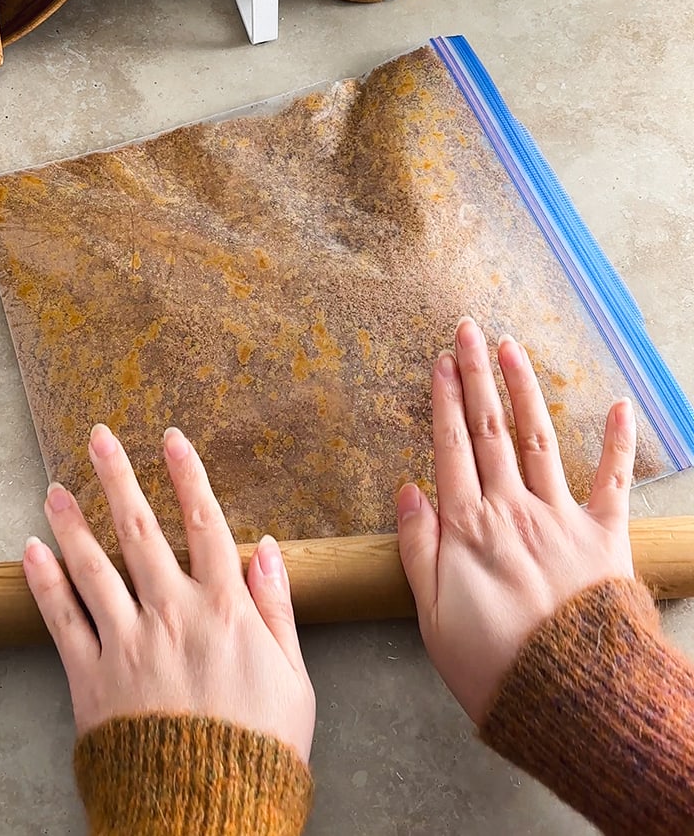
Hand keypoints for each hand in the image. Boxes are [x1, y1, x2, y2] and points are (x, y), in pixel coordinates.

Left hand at [23, 424, 315, 759]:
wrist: (208, 809)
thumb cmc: (260, 749)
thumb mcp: (294, 679)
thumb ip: (277, 609)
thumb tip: (265, 549)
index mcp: (225, 611)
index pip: (205, 525)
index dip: (187, 477)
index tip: (171, 439)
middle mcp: (172, 615)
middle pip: (140, 531)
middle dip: (118, 477)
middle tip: (97, 436)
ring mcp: (128, 643)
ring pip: (92, 566)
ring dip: (71, 522)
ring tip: (54, 488)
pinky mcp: (91, 676)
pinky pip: (61, 619)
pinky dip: (44, 582)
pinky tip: (31, 551)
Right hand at [397, 317, 635, 726]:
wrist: (571, 695)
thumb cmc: (491, 663)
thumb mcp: (430, 615)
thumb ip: (418, 548)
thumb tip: (408, 489)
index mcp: (466, 529)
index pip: (450, 449)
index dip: (443, 402)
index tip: (438, 362)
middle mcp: (512, 511)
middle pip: (489, 431)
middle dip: (477, 376)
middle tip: (468, 331)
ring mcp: (560, 520)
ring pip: (538, 440)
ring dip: (525, 390)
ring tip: (513, 348)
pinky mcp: (604, 539)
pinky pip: (611, 481)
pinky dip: (615, 441)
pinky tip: (615, 405)